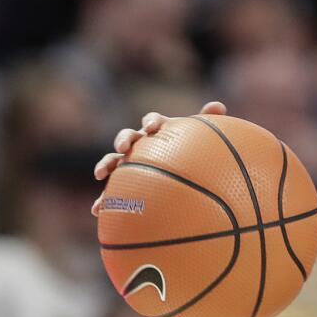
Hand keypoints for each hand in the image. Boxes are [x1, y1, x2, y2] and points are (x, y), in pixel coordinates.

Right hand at [91, 101, 226, 215]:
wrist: (189, 178)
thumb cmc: (196, 154)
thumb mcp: (204, 139)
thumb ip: (210, 123)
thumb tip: (218, 106)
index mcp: (159, 131)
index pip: (153, 121)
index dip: (152, 121)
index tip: (155, 127)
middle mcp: (141, 145)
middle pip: (128, 137)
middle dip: (124, 139)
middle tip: (125, 146)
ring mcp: (131, 164)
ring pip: (114, 161)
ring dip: (106, 164)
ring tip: (100, 174)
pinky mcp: (125, 185)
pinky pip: (112, 192)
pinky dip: (103, 199)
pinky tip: (98, 210)